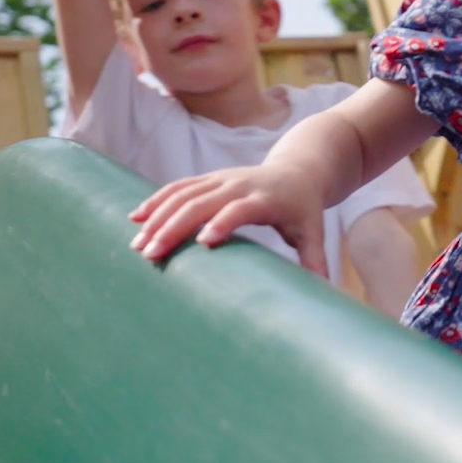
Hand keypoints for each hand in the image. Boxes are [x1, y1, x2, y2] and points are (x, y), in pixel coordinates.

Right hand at [128, 163, 328, 275]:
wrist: (299, 170)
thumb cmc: (304, 208)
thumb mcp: (314, 231)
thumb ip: (316, 259)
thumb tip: (327, 292)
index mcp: (265, 198)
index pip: (241, 208)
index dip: (224, 222)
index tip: (205, 242)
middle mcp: (239, 185)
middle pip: (201, 202)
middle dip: (175, 227)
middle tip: (151, 254)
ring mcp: (221, 179)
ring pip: (183, 194)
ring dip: (157, 217)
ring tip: (136, 244)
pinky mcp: (209, 179)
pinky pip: (178, 187)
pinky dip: (156, 200)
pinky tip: (134, 217)